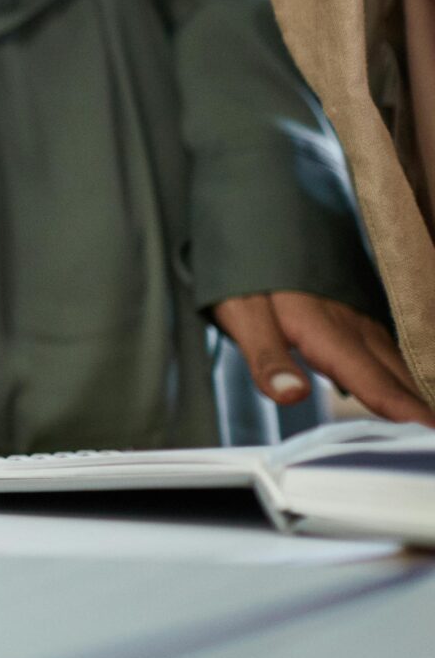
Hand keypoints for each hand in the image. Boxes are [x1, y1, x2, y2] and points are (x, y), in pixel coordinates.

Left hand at [211, 291, 434, 424]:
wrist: (251, 223)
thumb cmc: (243, 272)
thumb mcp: (241, 313)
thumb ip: (267, 356)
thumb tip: (292, 395)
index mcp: (326, 329)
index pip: (370, 378)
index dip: (401, 407)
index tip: (429, 432)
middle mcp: (352, 324)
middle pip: (393, 373)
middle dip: (417, 405)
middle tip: (432, 435)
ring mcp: (357, 316)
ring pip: (395, 359)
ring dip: (412, 387)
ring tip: (426, 418)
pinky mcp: (354, 310)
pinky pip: (386, 346)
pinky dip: (399, 370)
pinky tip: (403, 384)